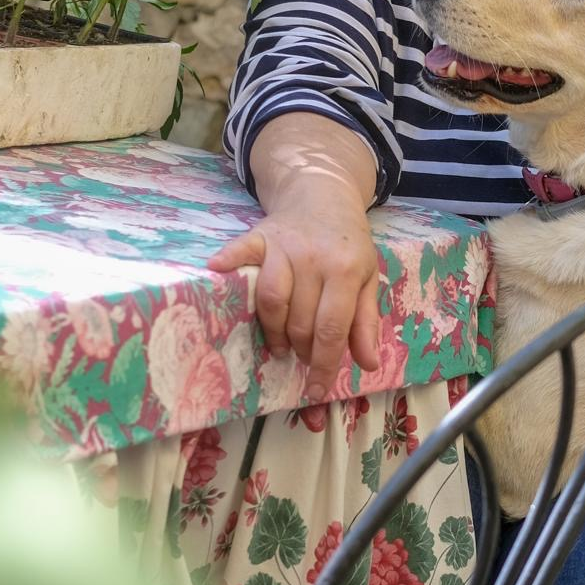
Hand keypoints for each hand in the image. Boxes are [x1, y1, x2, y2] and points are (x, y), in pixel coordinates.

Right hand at [207, 197, 380, 398]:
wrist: (324, 194)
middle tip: (302, 357)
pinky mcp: (259, 236)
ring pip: (271, 299)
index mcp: (345, 270)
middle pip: (300, 320)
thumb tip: (368, 365)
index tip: (316, 390)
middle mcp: (313, 258)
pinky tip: (216, 271)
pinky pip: (240, 251)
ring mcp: (283, 246)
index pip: (332, 328)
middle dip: (301, 349)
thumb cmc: (348, 244)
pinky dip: (227, 262)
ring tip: (281, 345)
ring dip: (273, 331)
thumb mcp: (368, 278)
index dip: (323, 364)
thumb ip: (365, 322)